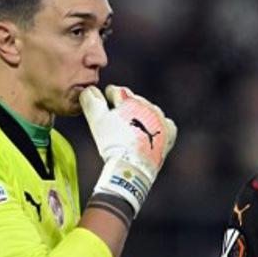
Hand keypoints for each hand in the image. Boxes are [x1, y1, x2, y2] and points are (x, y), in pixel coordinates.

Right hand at [80, 85, 177, 214]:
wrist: (131, 167)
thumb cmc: (112, 143)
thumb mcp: (96, 121)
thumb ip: (91, 102)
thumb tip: (88, 89)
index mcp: (129, 100)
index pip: (117, 91)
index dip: (109, 95)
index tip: (107, 99)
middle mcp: (147, 106)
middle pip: (134, 100)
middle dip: (126, 106)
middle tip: (119, 116)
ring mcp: (159, 119)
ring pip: (150, 111)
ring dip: (142, 115)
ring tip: (133, 126)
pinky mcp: (168, 133)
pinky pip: (165, 124)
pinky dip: (158, 126)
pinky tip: (151, 132)